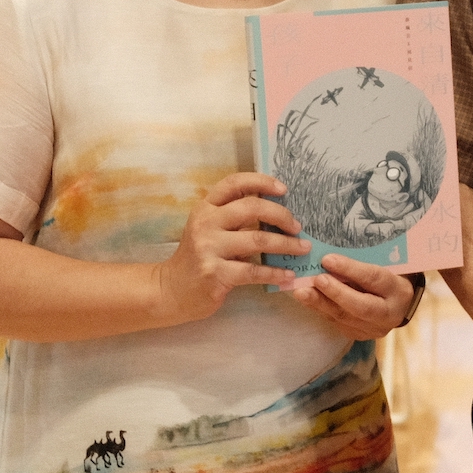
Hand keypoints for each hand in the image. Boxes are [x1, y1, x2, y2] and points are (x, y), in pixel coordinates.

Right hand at [153, 173, 308, 324]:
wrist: (171, 291)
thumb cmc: (197, 258)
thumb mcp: (209, 230)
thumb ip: (234, 218)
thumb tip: (278, 213)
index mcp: (206, 208)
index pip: (234, 183)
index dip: (261, 182)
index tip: (283, 190)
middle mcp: (206, 224)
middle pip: (251, 207)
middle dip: (281, 215)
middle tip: (297, 226)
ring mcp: (209, 248)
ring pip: (258, 240)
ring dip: (286, 244)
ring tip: (302, 248)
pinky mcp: (215, 274)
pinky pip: (254, 271)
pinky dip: (275, 273)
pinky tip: (288, 275)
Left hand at [289, 256, 417, 339]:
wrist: (398, 302)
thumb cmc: (390, 275)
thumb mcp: (385, 265)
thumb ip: (363, 261)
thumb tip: (331, 255)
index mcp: (399, 290)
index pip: (373, 279)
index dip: (350, 269)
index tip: (328, 259)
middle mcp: (389, 314)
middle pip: (361, 306)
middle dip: (336, 292)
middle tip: (316, 279)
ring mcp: (374, 328)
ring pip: (344, 317)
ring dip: (321, 303)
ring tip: (301, 291)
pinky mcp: (359, 335)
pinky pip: (337, 322)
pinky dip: (320, 309)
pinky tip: (308, 299)